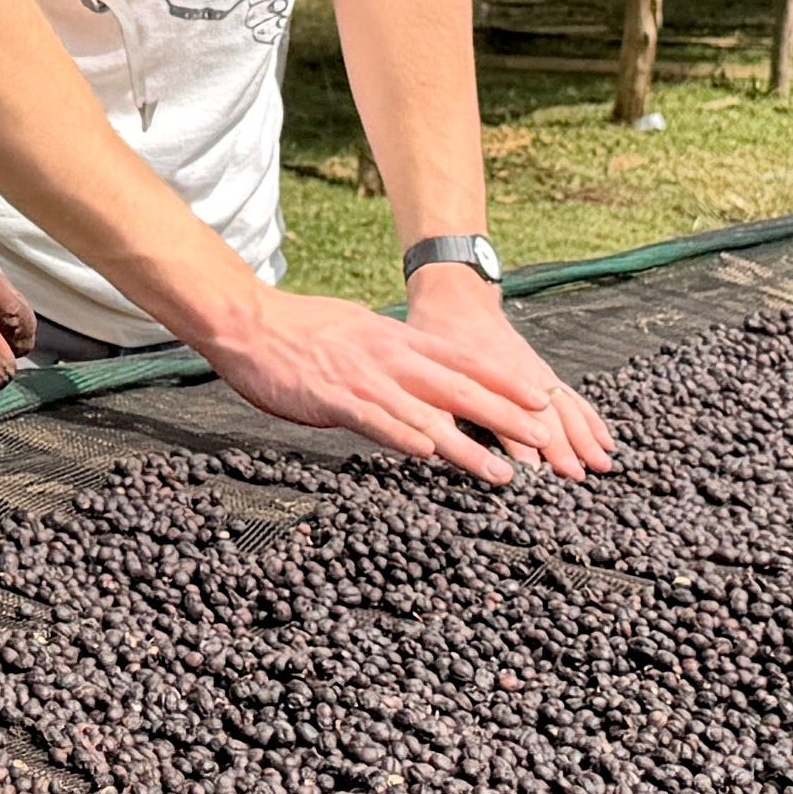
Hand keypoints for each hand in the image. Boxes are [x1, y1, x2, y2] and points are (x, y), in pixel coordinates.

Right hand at [192, 282, 591, 486]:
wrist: (247, 321)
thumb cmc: (298, 330)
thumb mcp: (358, 332)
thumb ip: (391, 353)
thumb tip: (418, 372)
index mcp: (396, 339)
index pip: (463, 359)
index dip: (506, 379)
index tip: (544, 397)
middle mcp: (389, 355)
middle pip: (459, 386)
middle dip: (507, 414)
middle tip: (546, 438)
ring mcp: (363, 377)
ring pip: (427, 412)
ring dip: (468, 444)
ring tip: (503, 472)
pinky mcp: (333, 397)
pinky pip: (375, 419)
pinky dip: (404, 436)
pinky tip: (428, 456)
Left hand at [402, 266, 615, 479]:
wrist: (456, 298)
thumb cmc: (438, 335)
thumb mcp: (428, 367)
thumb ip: (438, 404)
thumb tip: (442, 441)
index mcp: (489, 376)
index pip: (510, 414)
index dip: (523, 444)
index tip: (538, 472)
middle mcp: (519, 375)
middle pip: (545, 413)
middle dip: (563, 446)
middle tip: (578, 477)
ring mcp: (535, 372)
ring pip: (565, 405)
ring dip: (584, 436)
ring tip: (602, 464)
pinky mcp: (542, 371)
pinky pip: (573, 396)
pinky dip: (590, 418)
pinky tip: (606, 439)